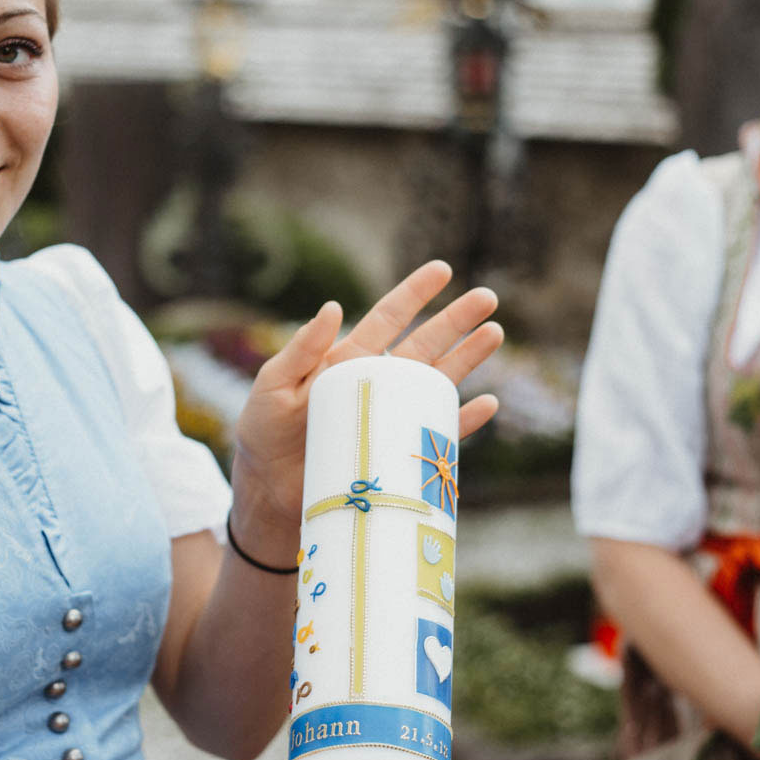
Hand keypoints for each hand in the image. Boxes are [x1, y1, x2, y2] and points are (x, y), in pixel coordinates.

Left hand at [228, 262, 502, 558]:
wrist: (268, 489)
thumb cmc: (264, 431)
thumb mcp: (273, 384)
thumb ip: (301, 348)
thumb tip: (333, 306)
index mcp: (348, 359)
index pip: (387, 318)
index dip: (414, 294)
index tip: (442, 270)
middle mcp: (377, 381)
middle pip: (424, 344)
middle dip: (456, 320)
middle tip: (488, 297)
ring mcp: (391, 416)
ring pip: (437, 382)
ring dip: (467, 358)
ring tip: (494, 333)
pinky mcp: (397, 452)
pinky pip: (438, 433)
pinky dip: (463, 421)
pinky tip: (487, 404)